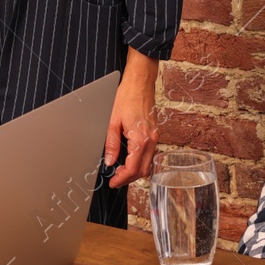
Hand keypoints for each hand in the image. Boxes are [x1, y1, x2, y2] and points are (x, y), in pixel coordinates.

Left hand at [104, 61, 158, 187]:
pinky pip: (150, 154)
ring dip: (135, 170)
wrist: (140, 82)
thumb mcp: (112, 121)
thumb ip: (111, 144)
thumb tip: (109, 161)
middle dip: (129, 178)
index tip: (113, 182)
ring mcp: (155, 136)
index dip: (122, 179)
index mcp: (141, 138)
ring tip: (120, 170)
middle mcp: (151, 140)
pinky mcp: (155, 133)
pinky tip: (129, 158)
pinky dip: (140, 161)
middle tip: (115, 179)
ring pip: (148, 163)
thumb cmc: (127, 97)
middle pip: (143, 170)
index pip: (133, 168)